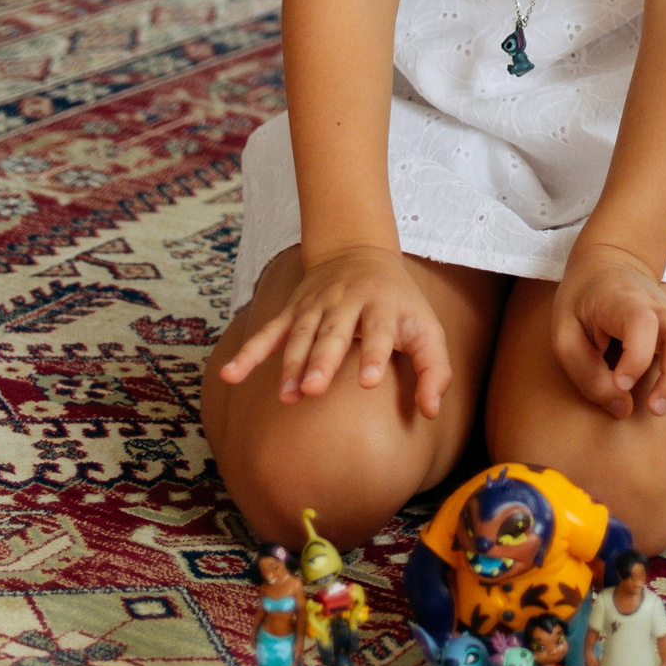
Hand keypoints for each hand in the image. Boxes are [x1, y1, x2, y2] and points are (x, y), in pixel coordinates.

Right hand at [215, 247, 451, 416]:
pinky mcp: (293, 312)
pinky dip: (249, 353)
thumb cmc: (400, 305)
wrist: (360, 252)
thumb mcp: (427, 328)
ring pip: (300, 336)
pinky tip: (230, 375)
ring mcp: (316, 306)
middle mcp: (347, 303)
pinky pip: (268, 333)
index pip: (379, 330)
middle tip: (313, 390)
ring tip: (286, 397)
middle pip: (334, 333)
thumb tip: (431, 413)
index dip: (375, 354)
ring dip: (290, 365)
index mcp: (383, 305)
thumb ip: (434, 370)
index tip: (369, 382)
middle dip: (322, 361)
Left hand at [552, 240, 665, 419]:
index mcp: (624, 302)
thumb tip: (622, 406)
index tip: (620, 383)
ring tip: (659, 403)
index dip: (636, 358)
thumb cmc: (582, 303)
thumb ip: (587, 374)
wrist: (608, 266)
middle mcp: (660, 309)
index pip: (642, 323)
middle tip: (652, 408)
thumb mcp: (564, 334)